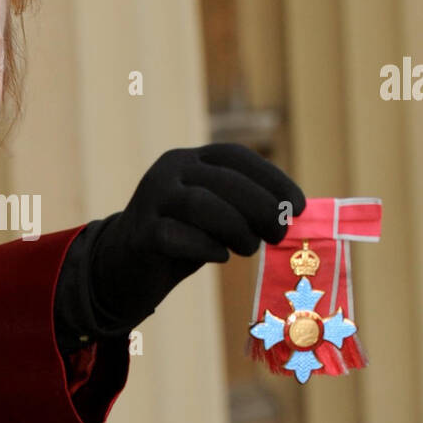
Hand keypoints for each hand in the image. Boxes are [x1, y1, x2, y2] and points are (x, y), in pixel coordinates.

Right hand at [57, 144, 305, 343]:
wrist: (123, 266)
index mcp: (189, 159)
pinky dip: (205, 247)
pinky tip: (218, 256)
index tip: (298, 207)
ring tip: (248, 247)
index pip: (236, 157)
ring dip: (235, 228)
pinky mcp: (139, 234)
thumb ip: (244, 208)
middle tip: (279, 233)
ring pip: (201, 204)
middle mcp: (168, 171)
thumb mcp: (215, 216)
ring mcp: (150, 200)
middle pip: (224, 180)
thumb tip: (292, 215)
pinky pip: (176, 236)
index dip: (273, 179)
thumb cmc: (181, 239)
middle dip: (261, 207)